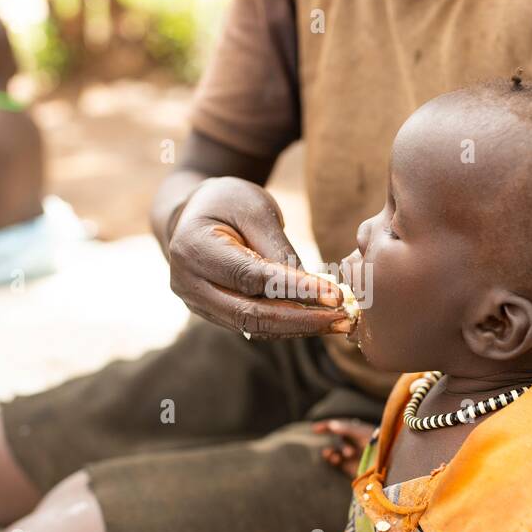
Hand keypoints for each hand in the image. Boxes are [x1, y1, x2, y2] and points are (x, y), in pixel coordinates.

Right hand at [167, 177, 352, 339]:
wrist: (191, 213)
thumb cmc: (227, 202)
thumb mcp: (255, 209)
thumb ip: (278, 248)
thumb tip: (313, 287)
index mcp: (194, 249)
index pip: (251, 277)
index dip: (294, 289)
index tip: (334, 294)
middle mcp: (188, 283)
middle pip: (249, 314)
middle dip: (301, 320)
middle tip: (342, 319)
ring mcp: (196, 303)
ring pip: (251, 327)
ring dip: (297, 328)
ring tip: (338, 324)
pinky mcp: (211, 313)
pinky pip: (250, 326)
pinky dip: (285, 326)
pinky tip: (316, 321)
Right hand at [311, 419, 376, 478]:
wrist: (389, 466)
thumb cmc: (379, 446)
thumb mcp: (364, 435)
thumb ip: (348, 429)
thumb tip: (332, 425)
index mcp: (359, 431)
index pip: (340, 425)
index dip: (326, 426)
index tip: (314, 428)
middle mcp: (354, 442)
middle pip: (336, 438)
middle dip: (333, 440)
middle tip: (333, 442)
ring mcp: (351, 455)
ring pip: (334, 450)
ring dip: (332, 451)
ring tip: (334, 455)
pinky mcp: (350, 467)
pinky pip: (336, 460)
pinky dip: (332, 458)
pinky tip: (333, 458)